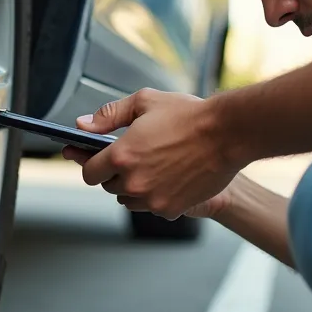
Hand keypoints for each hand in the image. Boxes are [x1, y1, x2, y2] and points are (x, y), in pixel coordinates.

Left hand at [59, 88, 243, 219]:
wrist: (228, 134)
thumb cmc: (189, 115)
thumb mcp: (144, 102)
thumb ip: (108, 115)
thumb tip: (83, 125)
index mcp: (121, 155)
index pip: (89, 171)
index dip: (89, 164)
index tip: (90, 159)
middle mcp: (133, 182)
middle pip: (108, 187)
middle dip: (114, 173)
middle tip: (132, 156)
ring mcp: (152, 199)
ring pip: (129, 200)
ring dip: (133, 187)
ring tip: (151, 165)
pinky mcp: (171, 209)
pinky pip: (152, 207)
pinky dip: (155, 196)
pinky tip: (168, 176)